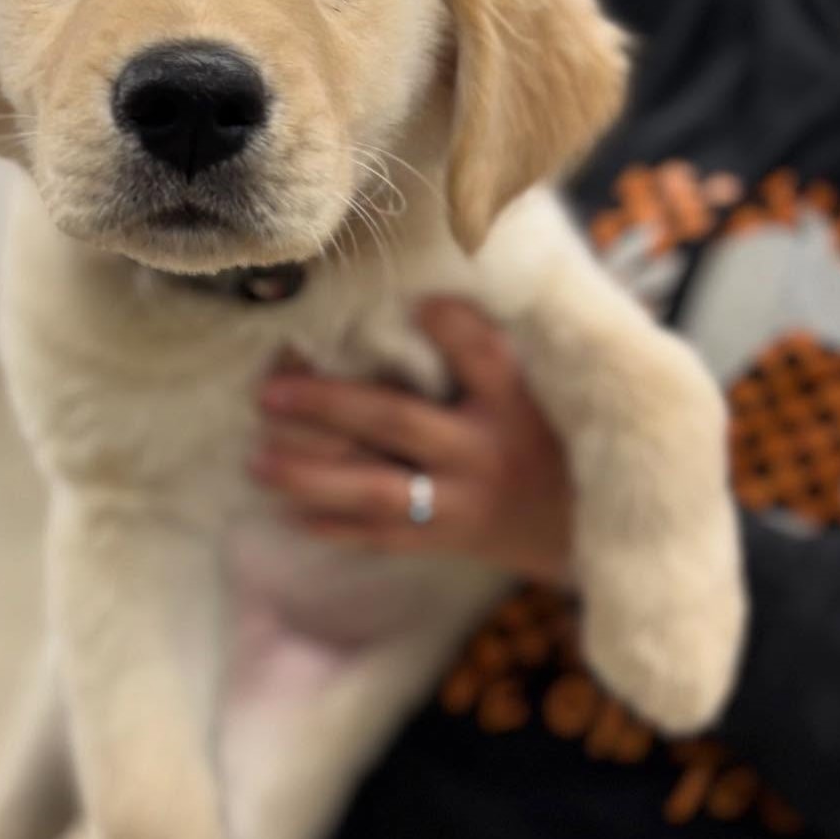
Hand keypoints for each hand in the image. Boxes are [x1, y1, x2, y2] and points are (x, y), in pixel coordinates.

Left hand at [249, 298, 572, 585]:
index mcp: (513, 403)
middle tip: (269, 392)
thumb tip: (412, 296)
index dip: (449, 326)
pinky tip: (286, 511)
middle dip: (329, 406)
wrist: (581, 531)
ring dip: (312, 477)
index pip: (481, 355)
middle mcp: (485, 453)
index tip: (413, 301)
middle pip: (399, 422)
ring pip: (377, 491)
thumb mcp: (540, 390)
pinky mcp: (445, 542)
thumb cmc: (549, 440)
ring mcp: (462, 504)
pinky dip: (332, 527)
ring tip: (257, 462)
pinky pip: (380, 538)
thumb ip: (486, 351)